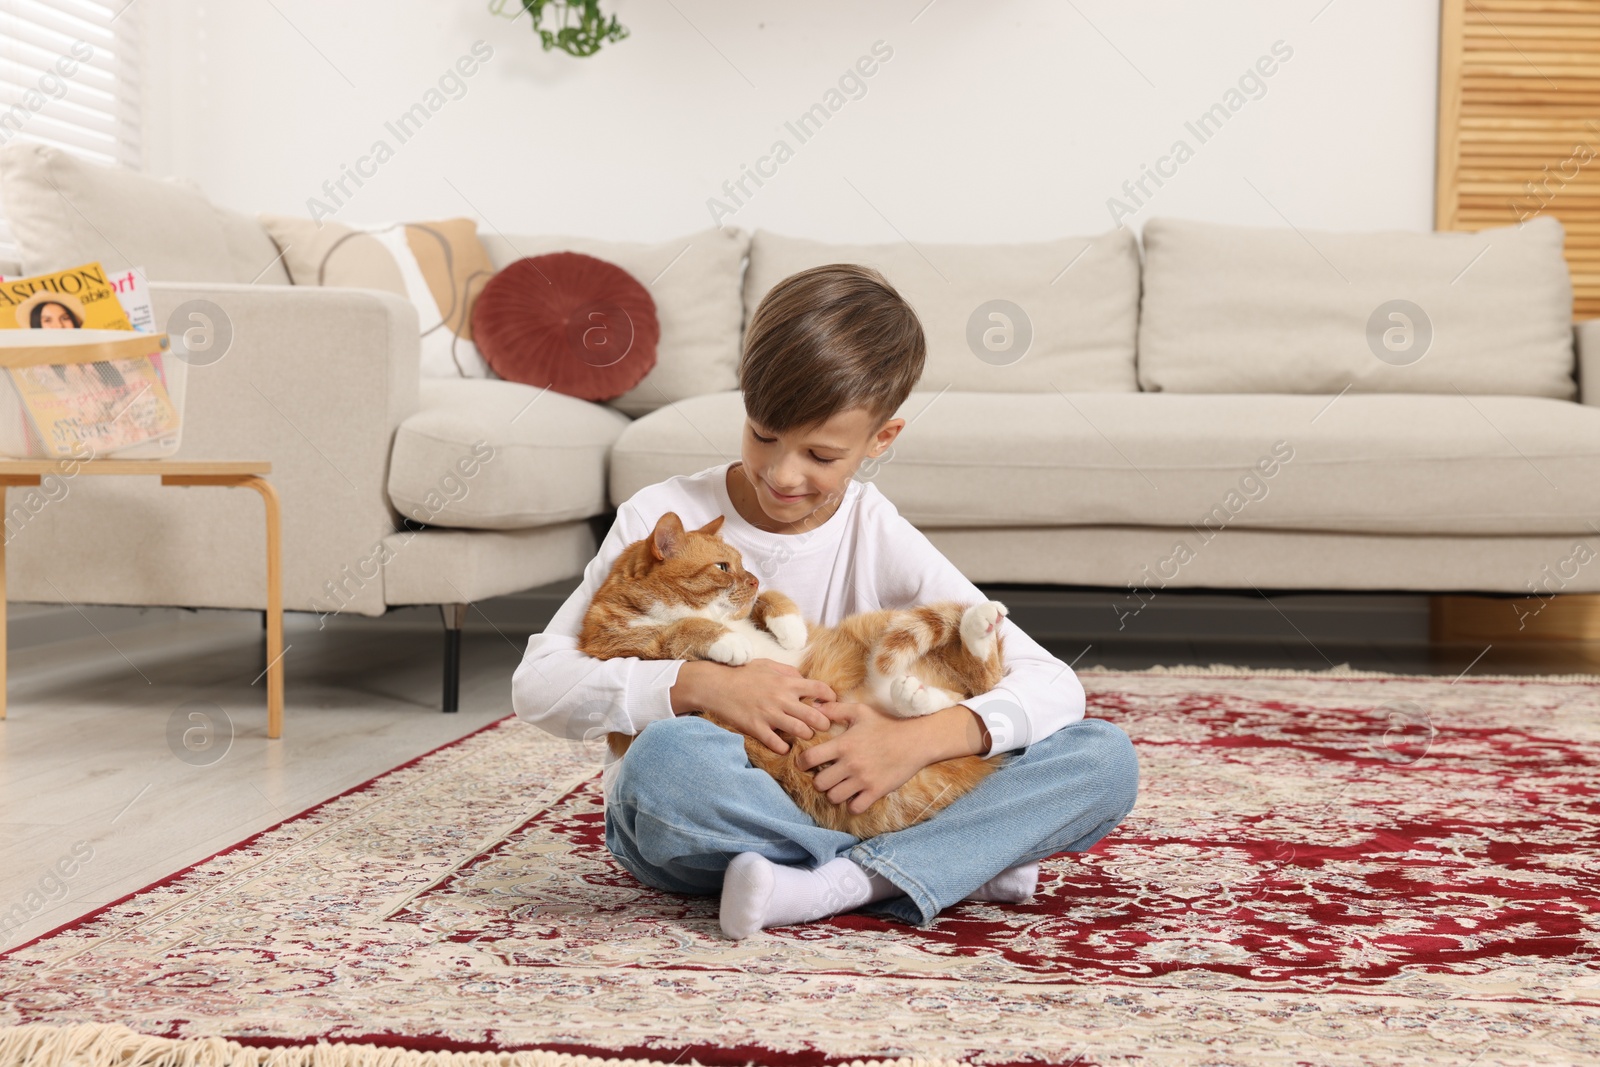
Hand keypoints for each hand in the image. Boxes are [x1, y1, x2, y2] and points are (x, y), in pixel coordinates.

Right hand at [678, 658, 835, 754]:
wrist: (716, 685)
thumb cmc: (742, 674)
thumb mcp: (767, 665)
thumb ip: (788, 671)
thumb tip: (804, 679)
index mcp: (786, 682)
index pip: (819, 689)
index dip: (830, 698)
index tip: (831, 704)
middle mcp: (781, 698)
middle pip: (815, 715)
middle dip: (824, 723)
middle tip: (823, 727)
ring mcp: (769, 714)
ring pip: (800, 731)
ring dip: (806, 735)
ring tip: (804, 735)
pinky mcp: (756, 728)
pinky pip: (777, 744)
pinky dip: (784, 748)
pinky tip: (784, 746)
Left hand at [796, 701, 935, 813]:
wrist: (915, 740)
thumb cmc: (886, 725)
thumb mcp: (860, 712)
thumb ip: (835, 710)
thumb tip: (815, 706)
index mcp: (843, 744)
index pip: (810, 759)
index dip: (802, 763)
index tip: (804, 764)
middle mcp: (850, 764)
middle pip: (819, 783)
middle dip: (819, 781)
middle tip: (826, 776)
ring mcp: (863, 779)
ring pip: (834, 797)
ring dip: (834, 794)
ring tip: (840, 787)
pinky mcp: (876, 791)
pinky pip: (855, 807)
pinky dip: (852, 804)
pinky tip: (856, 796)